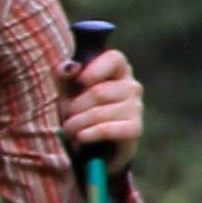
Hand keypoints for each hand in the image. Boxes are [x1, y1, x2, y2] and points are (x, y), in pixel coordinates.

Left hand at [61, 47, 144, 173]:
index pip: (114, 58)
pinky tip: (81, 137)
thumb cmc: (78, 109)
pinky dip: (90, 134)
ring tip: (69, 130)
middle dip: (74, 108)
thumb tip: (72, 66)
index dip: (95, 69)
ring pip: (99, 113)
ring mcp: (136, 107)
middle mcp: (131, 86)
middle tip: (65, 117)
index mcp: (118, 69)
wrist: (90, 144)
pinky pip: (108, 130)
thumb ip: (65, 74)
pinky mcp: (135, 129)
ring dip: (77, 124)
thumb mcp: (67, 89)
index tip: (80, 81)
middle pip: (98, 92)